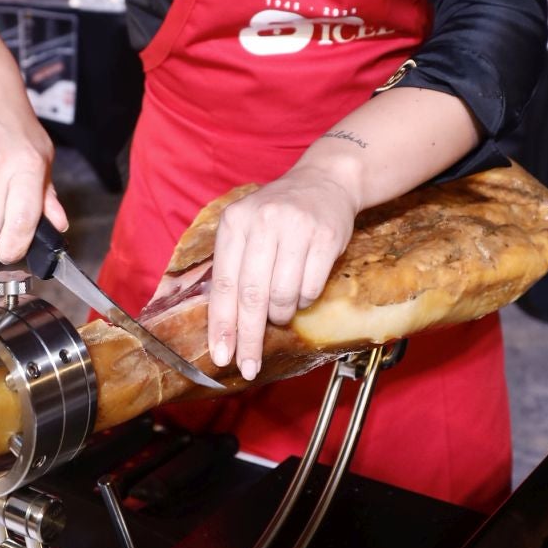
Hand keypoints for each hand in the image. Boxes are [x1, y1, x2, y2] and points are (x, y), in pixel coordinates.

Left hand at [208, 165, 355, 379]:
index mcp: (235, 222)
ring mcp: (296, 228)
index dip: (222, 324)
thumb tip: (224, 327)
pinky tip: (301, 292)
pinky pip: (311, 288)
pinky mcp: (326, 236)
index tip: (222, 355)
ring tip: (280, 312)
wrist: (324, 182)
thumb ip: (234, 268)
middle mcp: (263, 222)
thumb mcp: (247, 228)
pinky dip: (304, 301)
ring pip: (283, 295)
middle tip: (249, 365)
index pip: (225, 284)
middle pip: (252, 295)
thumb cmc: (278, 216)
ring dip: (280, 315)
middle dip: (249, 337)